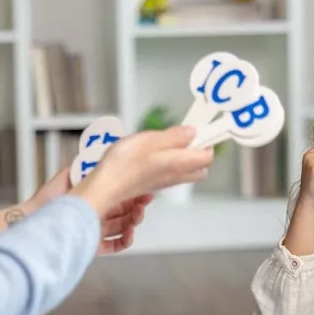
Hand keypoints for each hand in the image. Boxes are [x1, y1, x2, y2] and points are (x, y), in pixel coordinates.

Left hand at [31, 167, 152, 254]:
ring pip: (124, 227)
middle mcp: (98, 212)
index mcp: (96, 196)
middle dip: (138, 206)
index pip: (121, 193)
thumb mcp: (68, 175)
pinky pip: (115, 245)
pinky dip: (125, 241)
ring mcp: (97, 229)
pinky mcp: (94, 245)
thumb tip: (102, 154)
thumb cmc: (48, 198)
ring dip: (134, 222)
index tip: (145, 188)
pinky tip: (129, 234)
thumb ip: (85, 166)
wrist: (33, 218)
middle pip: (126, 210)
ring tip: (136, 217)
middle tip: (144, 202)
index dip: (134, 191)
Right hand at [71, 126, 212, 218]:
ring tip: (164, 142)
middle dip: (197, 150)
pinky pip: (169, 172)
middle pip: (200, 166)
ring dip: (181, 155)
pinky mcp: (152, 183)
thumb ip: (175, 136)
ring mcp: (164, 181)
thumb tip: (192, 132)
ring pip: (185, 170)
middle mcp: (176, 175)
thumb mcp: (151, 139)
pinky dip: (167, 162)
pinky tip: (151, 153)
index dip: (205, 140)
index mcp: (180, 163)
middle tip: (183, 135)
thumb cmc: (125, 164)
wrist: (106, 186)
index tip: (198, 128)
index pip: (207, 155)